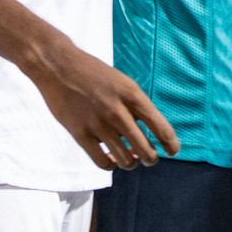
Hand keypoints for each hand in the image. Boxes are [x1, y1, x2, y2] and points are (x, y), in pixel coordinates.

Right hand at [23, 36, 180, 170]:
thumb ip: (135, 105)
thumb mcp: (123, 82)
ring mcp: (98, 124)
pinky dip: (110, 165)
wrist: (59, 66)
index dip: (170, 144)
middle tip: (149, 158)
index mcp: (132, 95)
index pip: (160, 127)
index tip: (173, 151)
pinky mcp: (80, 134)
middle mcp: (118, 111)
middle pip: (145, 149)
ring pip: (125, 159)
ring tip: (130, 159)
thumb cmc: (94, 73)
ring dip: (131, 163)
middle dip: (151, 158)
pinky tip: (111, 159)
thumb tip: (149, 132)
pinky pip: (102, 162)